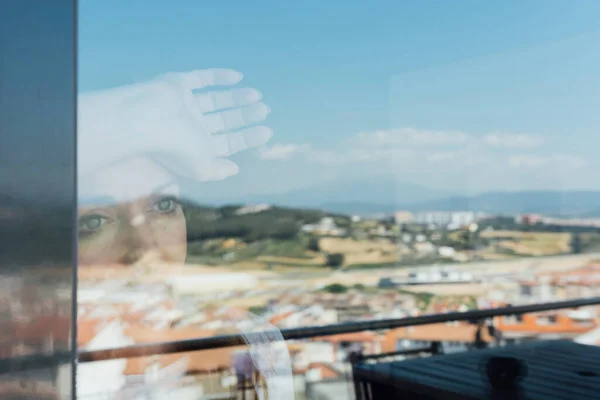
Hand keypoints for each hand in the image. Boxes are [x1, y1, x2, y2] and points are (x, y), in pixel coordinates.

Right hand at [78, 68, 271, 182]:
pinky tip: (238, 77)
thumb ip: (219, 170)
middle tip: (264, 110)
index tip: (267, 131)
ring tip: (258, 96)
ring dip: (236, 98)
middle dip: (244, 117)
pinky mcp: (177, 84)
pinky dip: (218, 77)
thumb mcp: (203, 168)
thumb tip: (234, 168)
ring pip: (215, 100)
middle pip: (223, 121)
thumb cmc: (177, 147)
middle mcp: (190, 127)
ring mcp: (184, 105)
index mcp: (196, 148)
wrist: (148, 118)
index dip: (247, 138)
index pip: (227, 143)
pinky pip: (201, 79)